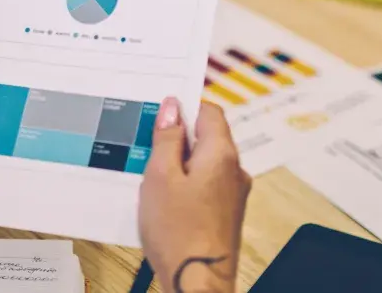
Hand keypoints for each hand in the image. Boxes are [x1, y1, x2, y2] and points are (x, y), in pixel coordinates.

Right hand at [140, 99, 248, 292]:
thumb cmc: (177, 231)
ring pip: (204, 163)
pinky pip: (205, 185)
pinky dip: (186, 184)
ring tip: (151, 178)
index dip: (185, 107)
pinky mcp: (226, 214)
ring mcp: (233, 194)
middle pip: (207, 137)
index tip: (159, 114)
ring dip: (179, 163)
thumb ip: (167, 138)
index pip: (209, 111)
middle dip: (177, 138)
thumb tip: (172, 107)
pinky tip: (164, 200)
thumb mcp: (160, 175)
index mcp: (222, 153)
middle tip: (147, 148)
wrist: (197, 283)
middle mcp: (234, 170)